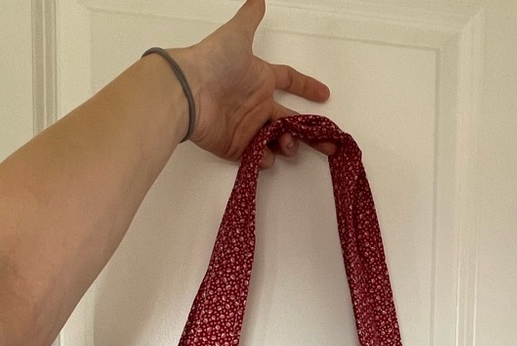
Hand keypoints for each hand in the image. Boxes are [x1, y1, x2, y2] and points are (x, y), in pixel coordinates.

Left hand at [172, 0, 334, 166]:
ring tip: (286, 142)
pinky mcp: (235, 148)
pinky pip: (257, 158)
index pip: (289, 81)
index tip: (324, 95)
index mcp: (260, 80)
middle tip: (327, 145)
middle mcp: (256, 105)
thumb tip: (258, 0)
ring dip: (288, 145)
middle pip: (290, 121)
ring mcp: (247, 128)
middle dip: (310, 133)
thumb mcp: (236, 35)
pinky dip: (265, 158)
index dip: (307, 87)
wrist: (190, 91)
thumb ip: (249, 18)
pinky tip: (266, 152)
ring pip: (277, 141)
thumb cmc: (214, 61)